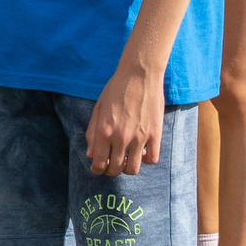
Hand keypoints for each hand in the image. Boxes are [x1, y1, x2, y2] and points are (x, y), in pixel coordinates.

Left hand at [84, 64, 163, 178]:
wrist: (139, 74)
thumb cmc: (116, 89)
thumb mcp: (98, 109)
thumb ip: (92, 133)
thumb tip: (90, 155)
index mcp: (103, 131)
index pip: (98, 163)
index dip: (97, 170)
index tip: (98, 168)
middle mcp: (120, 137)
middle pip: (115, 169)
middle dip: (111, 170)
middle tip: (112, 164)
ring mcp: (139, 137)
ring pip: (133, 169)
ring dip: (128, 168)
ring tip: (127, 159)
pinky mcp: (155, 134)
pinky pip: (152, 159)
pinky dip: (146, 159)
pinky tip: (142, 151)